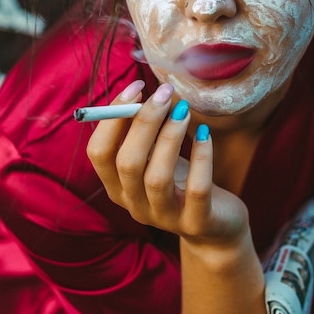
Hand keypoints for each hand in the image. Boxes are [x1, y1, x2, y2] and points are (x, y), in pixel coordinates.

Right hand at [86, 80, 249, 246]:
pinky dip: (201, 158)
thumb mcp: (155, 158)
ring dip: (170, 137)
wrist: (214, 227)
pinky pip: (197, 189)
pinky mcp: (197, 221)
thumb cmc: (180, 180)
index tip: (136, 86)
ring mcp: (164, 217)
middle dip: (145, 121)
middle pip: (127, 163)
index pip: (98, 152)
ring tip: (183, 109)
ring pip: (157, 177)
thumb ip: (142, 133)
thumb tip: (140, 93)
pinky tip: (205, 134)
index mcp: (117, 185)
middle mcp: (134, 204)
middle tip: (164, 93)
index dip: (112, 117)